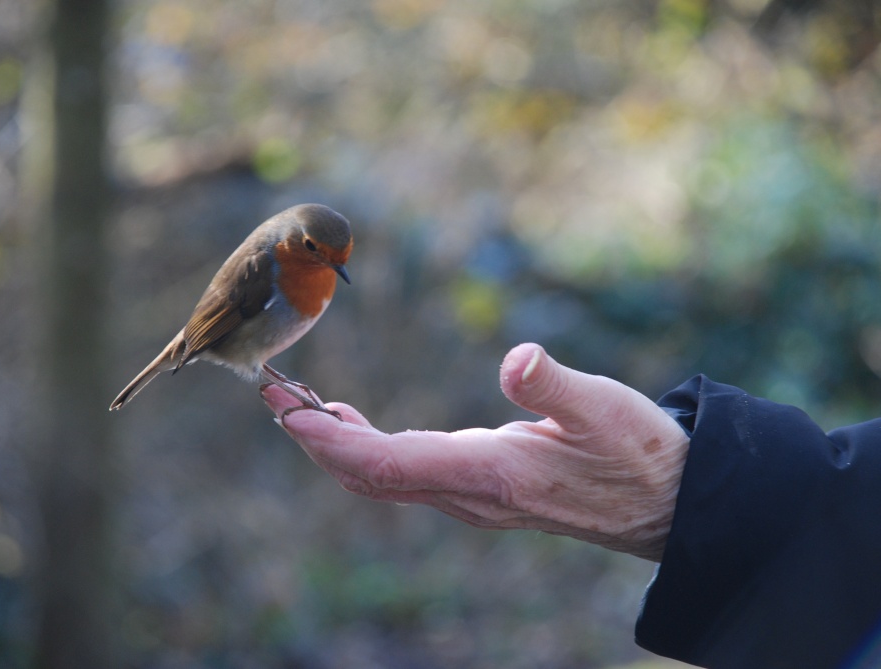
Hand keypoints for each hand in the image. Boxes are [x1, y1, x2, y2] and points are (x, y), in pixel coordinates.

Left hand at [262, 343, 689, 560]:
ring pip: (383, 479)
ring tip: (294, 404)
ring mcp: (472, 497)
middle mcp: (470, 495)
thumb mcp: (604, 408)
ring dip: (334, 444)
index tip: (288, 415)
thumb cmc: (637, 453)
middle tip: (272, 396)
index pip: (390, 465)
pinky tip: (350, 421)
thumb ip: (554, 385)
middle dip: (315, 440)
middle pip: (371, 476)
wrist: (664, 503)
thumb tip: (515, 358)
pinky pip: (404, 474)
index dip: (334, 443)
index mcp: (492, 475)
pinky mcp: (478, 487)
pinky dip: (365, 447)